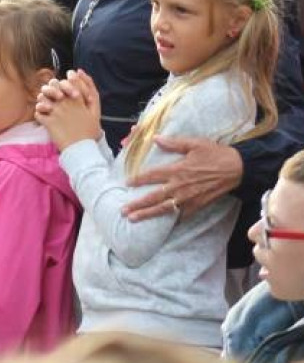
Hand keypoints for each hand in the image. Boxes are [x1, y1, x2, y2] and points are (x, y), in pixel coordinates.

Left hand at [35, 70, 101, 149]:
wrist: (81, 149)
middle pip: (52, 85)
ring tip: (47, 107)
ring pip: (42, 97)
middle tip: (53, 96)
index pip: (68, 80)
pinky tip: (45, 118)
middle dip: (51, 88)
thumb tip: (80, 72)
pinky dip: (40, 114)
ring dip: (43, 100)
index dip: (65, 80)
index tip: (64, 86)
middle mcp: (65, 103)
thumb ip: (91, 91)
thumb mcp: (95, 110)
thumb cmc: (89, 130)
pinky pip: (38, 113)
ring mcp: (55, 112)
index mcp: (77, 99)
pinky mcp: (48, 122)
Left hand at [123, 137, 243, 221]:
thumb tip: (155, 138)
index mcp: (177, 170)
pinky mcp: (198, 205)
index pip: (152, 176)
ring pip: (165, 208)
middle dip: (138, 204)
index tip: (126, 183)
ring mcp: (189, 198)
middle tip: (123, 211)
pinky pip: (181, 214)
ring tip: (133, 219)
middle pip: (154, 197)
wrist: (237, 169)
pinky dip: (170, 219)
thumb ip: (173, 143)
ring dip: (148, 214)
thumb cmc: (215, 153)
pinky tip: (160, 224)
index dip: (138, 180)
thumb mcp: (194, 143)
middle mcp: (180, 186)